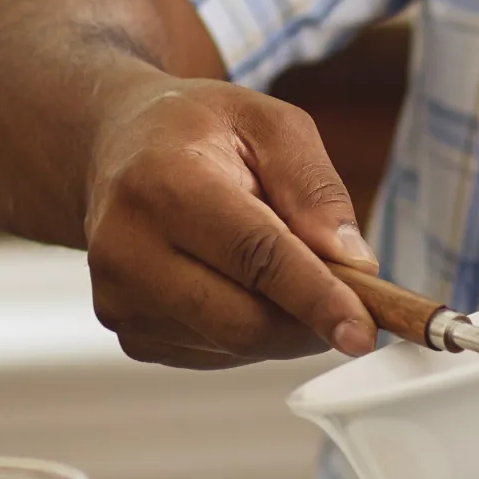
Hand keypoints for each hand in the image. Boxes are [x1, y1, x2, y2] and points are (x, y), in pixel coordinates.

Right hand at [79, 75, 376, 366]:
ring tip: (268, 262)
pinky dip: (247, 329)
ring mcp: (120, 298)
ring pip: (235, 344)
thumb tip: (353, 263)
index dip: (315, 298)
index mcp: (164, 181)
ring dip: (280, 322)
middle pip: (244, 321)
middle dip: (309, 320)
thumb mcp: (268, 124)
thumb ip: (314, 187)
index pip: (255, 255)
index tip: (363, 332)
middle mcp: (127, 246)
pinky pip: (214, 354)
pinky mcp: (128, 333)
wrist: (115, 148)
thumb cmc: (195, 131)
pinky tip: (233, 281)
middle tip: (348, 296)